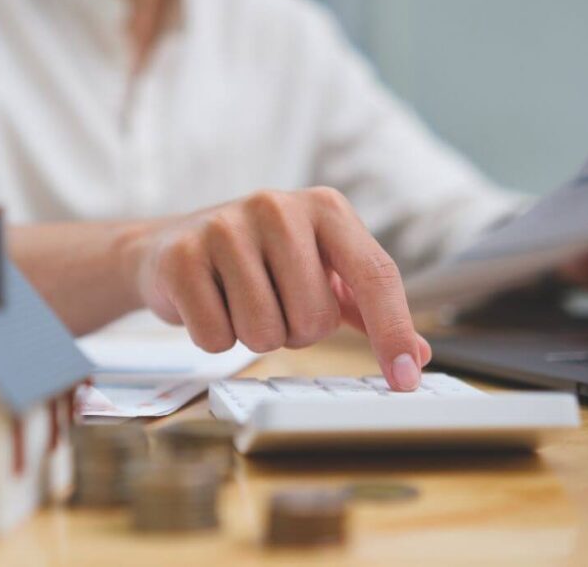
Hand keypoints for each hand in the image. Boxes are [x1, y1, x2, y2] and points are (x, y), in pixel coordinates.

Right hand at [125, 188, 430, 390]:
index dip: (392, 331)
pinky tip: (208, 303)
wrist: (171, 245)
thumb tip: (416, 355)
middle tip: (273, 304)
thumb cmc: (259, 262)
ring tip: (239, 302)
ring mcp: (225, 228)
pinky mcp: (183, 256)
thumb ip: (365, 307)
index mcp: (325, 208)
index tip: (405, 381)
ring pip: (264, 333)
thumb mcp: (317, 268)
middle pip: (314, 318)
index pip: (374, 275)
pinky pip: (216, 338)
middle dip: (296, 331)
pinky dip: (215, 337)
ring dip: (254, 336)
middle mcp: (278, 207)